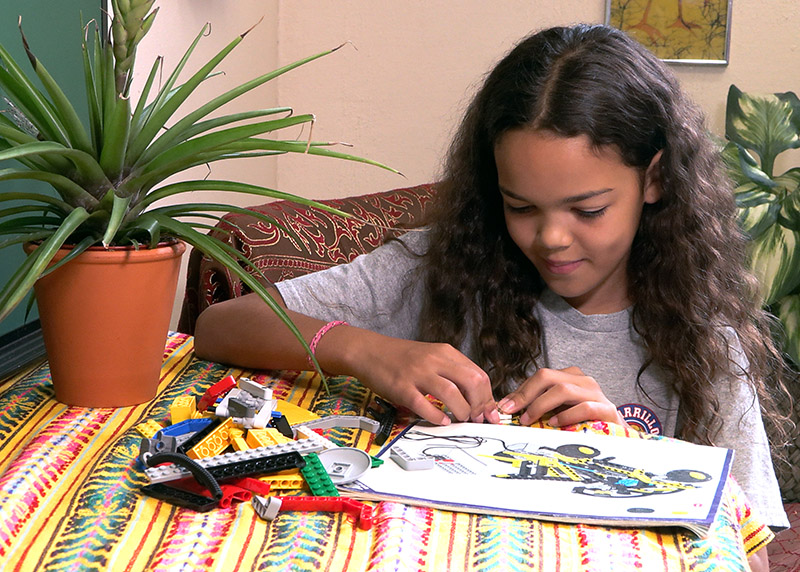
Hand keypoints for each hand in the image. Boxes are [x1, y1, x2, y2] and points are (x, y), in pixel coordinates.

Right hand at [347, 336, 499, 425]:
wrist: (369, 351)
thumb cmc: (401, 358)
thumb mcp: (432, 356)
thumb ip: (452, 372)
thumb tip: (475, 397)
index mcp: (445, 352)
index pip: (478, 375)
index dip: (487, 397)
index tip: (487, 412)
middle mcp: (434, 361)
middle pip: (471, 382)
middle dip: (480, 405)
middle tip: (476, 418)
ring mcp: (418, 374)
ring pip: (451, 394)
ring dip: (462, 411)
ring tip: (460, 419)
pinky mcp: (402, 387)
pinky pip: (424, 405)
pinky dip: (437, 417)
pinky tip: (441, 421)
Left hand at [496, 366, 626, 426]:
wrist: (619, 435)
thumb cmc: (585, 422)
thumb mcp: (559, 410)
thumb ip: (539, 406)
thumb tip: (509, 408)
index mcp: (570, 377)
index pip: (540, 376)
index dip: (520, 391)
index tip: (505, 406)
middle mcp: (583, 381)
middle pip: (548, 377)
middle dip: (526, 395)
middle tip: (513, 412)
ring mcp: (596, 394)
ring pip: (563, 389)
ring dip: (541, 405)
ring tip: (530, 419)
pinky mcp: (607, 410)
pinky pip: (585, 407)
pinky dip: (567, 415)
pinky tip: (556, 423)